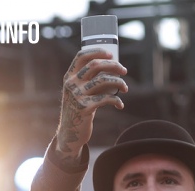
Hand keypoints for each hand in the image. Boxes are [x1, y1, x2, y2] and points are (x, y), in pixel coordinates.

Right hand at [56, 48, 127, 162]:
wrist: (70, 133)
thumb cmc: (79, 110)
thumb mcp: (79, 93)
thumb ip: (89, 81)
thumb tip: (113, 69)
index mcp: (69, 77)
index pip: (81, 56)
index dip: (97, 52)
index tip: (111, 54)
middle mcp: (71, 84)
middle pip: (95, 65)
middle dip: (113, 65)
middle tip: (124, 71)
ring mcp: (76, 95)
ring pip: (103, 80)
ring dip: (119, 82)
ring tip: (125, 88)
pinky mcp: (84, 107)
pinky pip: (106, 98)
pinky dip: (116, 100)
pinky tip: (120, 105)